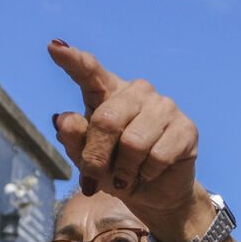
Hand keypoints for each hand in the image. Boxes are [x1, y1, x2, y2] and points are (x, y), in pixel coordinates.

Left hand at [47, 41, 200, 220]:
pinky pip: (158, 156)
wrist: (153, 193)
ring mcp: (164, 106)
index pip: (89, 72)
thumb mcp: (85, 158)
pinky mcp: (185, 128)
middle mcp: (137, 91)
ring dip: (124, 170)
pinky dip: (147, 174)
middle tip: (94, 176)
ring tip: (126, 177)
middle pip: (107, 120)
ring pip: (133, 143)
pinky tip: (150, 172)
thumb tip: (64, 120)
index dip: (73, 60)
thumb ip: (73, 138)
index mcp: (107, 91)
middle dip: (96, 156)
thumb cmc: (114, 169)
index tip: (54, 48)